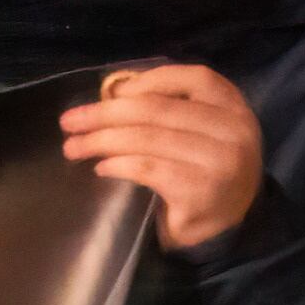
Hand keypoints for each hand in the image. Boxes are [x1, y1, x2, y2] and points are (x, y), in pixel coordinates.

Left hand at [67, 64, 267, 249]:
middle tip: (69, 122)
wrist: (226, 226)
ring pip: (147, 138)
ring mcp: (221, 161)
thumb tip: (111, 95)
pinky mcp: (201, 191)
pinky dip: (117, 165)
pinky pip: (147, 168)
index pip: (193, 78)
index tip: (111, 93)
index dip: (149, 80)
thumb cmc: (203, 172)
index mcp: (235, 108)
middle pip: (158, 108)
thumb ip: (170, 110)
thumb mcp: (199, 132)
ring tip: (73, 148)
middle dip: (105, 113)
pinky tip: (101, 168)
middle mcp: (235, 130)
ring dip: (101, 141)